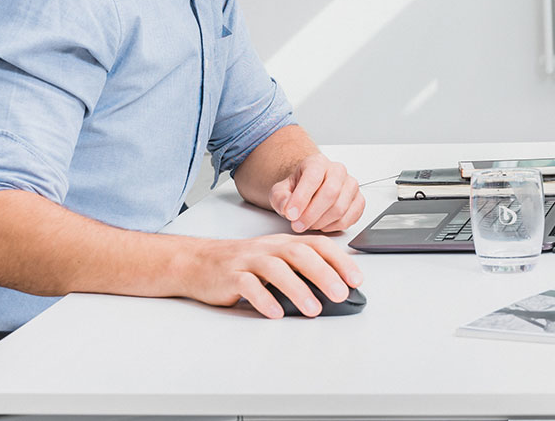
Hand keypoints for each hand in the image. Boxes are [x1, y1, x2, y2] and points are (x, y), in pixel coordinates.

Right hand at [185, 233, 362, 318]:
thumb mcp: (273, 261)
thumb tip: (335, 289)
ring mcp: (247, 261)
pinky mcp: (230, 276)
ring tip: (313, 308)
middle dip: (323, 273)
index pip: (315, 244)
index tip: (356, 279)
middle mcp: (267, 248)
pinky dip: (263, 298)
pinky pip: (247, 285)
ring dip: (297, 288)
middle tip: (340, 293)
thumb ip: (300, 270)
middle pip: (298, 253)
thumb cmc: (241, 265)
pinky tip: (275, 312)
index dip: (338, 259)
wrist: (198, 262)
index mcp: (281, 243)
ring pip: (275, 268)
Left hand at [269, 153, 364, 232]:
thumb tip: (287, 208)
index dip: (301, 198)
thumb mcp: (280, 190)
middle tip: (297, 225)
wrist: (310, 189)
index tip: (290, 214)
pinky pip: (350, 218)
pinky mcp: (359, 201)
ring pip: (340, 208)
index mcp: (318, 162)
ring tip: (308, 224)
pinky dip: (333, 227)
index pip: (313, 178)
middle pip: (330, 193)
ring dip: (321, 222)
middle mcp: (337, 170)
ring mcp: (351, 185)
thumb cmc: (297, 188)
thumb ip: (280, 198)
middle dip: (311, 214)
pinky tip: (321, 224)